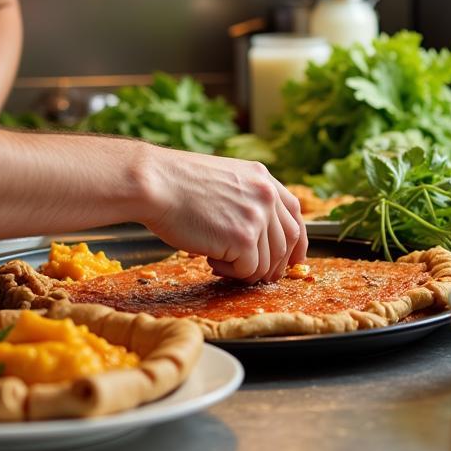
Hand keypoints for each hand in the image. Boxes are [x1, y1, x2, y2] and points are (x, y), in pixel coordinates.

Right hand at [139, 149, 307, 283]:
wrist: (155, 183)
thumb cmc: (176, 184)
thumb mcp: (223, 179)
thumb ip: (246, 199)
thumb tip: (258, 235)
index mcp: (261, 176)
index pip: (294, 213)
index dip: (295, 241)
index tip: (291, 259)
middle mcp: (266, 194)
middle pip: (287, 242)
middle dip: (273, 264)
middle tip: (246, 271)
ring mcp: (257, 216)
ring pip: (269, 262)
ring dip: (245, 269)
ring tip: (217, 260)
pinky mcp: (244, 239)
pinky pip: (249, 271)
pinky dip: (231, 274)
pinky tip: (211, 260)